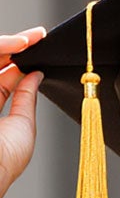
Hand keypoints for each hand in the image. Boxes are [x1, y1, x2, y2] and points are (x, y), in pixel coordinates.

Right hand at [0, 30, 44, 197]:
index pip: (1, 78)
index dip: (18, 61)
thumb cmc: (4, 161)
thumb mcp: (22, 126)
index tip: (38, 46)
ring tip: (28, 40)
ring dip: (5, 45)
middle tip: (37, 36)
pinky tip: (15, 46)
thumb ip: (26, 98)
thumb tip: (36, 75)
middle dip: (13, 46)